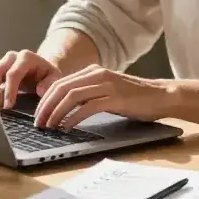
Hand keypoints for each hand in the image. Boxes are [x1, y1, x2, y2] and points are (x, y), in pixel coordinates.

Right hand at [0, 50, 61, 109]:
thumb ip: (50, 84)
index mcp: (26, 57)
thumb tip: (39, 90)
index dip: (9, 91)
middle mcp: (12, 57)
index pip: (13, 73)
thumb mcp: (54, 78)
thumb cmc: (47, 76)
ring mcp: (2, 62)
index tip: (8, 106)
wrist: (42, 70)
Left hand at [34, 64, 171, 129]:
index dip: (44, 99)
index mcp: (92, 71)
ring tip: (49, 127)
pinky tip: (68, 127)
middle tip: (38, 123)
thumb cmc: (133, 97)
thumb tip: (63, 107)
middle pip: (61, 88)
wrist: (160, 96)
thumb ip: (87, 93)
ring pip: (72, 96)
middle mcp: (97, 74)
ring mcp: (106, 85)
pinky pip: (88, 107)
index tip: (37, 115)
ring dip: (56, 113)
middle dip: (46, 107)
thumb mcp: (106, 91)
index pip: (60, 83)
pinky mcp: (116, 98)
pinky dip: (74, 118)